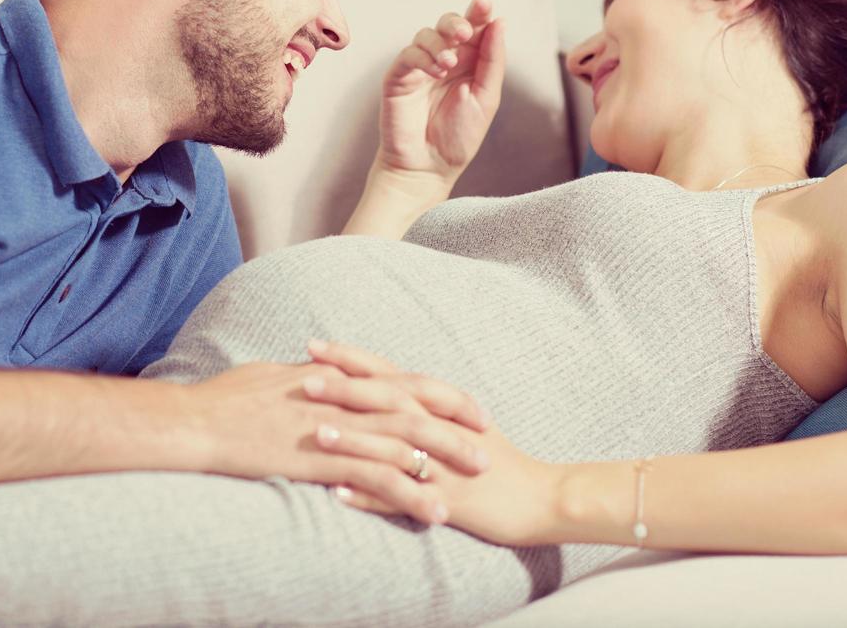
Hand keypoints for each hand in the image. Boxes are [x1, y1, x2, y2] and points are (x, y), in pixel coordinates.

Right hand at [188, 354, 490, 525]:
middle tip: (487, 440)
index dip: (437, 393)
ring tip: (477, 477)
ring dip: (445, 459)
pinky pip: (376, 479)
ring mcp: (333, 430)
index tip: (466, 406)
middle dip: (455, 424)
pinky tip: (434, 512)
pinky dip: (410, 494)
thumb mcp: (270, 378)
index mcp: (333, 377)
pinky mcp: (322, 463)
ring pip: (405, 442)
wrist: (195, 423)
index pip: (398, 380)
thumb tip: (319, 379)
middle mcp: (341, 398)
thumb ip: (304, 381)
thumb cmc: (223, 401)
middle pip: (413, 407)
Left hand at [306, 339, 558, 544]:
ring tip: (316, 433)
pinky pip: (406, 499)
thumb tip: (379, 388)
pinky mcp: (451, 501)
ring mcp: (446, 466)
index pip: (390, 374)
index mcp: (441, 408)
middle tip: (304, 380)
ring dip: (356, 440)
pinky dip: (372, 496)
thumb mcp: (461, 424)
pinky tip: (339, 493)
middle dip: (346, 390)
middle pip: (390, 402)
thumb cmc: (497, 460)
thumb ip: (423, 406)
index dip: (352, 359)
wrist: (542, 498)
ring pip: (395, 448)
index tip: (313, 345)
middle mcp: (441, 430)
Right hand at [376, 0, 506, 190]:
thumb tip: (499, 22)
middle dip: (457, 21)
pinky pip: (409, 54)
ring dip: (441, 43)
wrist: (429, 167)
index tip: (484, 4)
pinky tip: (437, 71)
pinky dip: (424, 57)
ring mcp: (420, 67)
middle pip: (448, 24)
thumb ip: (493, 61)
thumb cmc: (458, 137)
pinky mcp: (399, 77)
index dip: (478, 13)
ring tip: (450, 64)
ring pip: (426, 34)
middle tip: (465, 33)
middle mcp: (445, 60)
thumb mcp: (486, 98)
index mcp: (470, 63)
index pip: (474, 29)